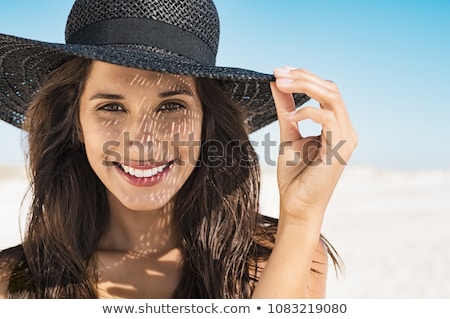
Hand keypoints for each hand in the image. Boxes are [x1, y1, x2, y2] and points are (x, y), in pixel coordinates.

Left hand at [271, 67, 357, 229]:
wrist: (297, 206)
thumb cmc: (294, 176)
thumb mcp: (288, 134)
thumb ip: (286, 108)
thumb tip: (276, 83)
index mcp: (336, 126)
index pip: (325, 91)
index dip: (304, 77)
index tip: (279, 72)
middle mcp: (345, 129)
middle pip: (330, 88)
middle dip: (303, 77)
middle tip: (278, 73)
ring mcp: (347, 138)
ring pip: (332, 97)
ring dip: (305, 86)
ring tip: (281, 84)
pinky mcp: (341, 148)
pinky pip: (329, 118)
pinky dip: (307, 112)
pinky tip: (290, 119)